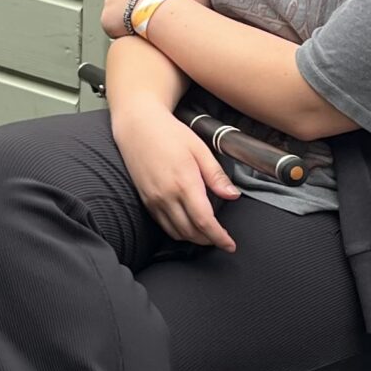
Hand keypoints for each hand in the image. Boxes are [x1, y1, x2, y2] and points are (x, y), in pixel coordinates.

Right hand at [112, 100, 238, 249]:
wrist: (137, 126)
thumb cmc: (170, 133)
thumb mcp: (200, 149)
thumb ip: (216, 176)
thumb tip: (233, 195)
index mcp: (184, 183)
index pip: (205, 221)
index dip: (219, 237)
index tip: (230, 245)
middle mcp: (167, 196)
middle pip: (191, 232)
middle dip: (209, 240)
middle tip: (222, 239)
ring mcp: (154, 200)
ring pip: (176, 232)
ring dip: (194, 238)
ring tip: (207, 234)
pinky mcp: (146, 201)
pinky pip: (164, 225)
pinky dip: (178, 231)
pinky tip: (188, 225)